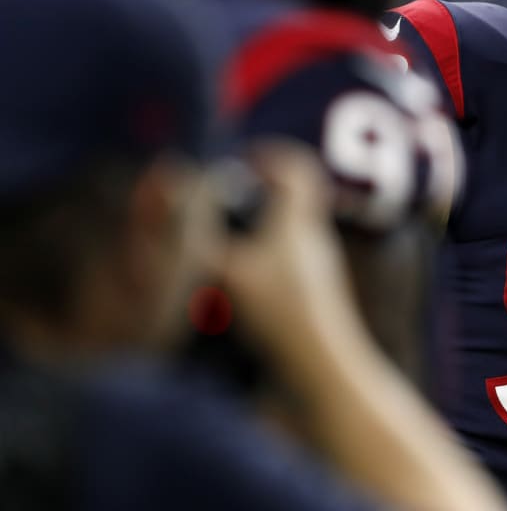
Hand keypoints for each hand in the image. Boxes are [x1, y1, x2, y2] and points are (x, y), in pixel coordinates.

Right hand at [215, 142, 361, 368]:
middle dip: (264, 190)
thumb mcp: (233, 275)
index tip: (246, 163)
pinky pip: (293, 253)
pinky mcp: (317, 286)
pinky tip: (245, 275)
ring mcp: (318, 261)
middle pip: (296, 195)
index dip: (273, 155)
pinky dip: (269, 251)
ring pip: (294, 226)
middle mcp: (313, 236)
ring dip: (265, 223)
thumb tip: (173, 219)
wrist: (324, 360)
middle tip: (232, 198)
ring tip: (232, 238)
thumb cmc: (280, 312)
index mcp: (297, 222)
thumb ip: (203, 245)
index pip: (299, 169)